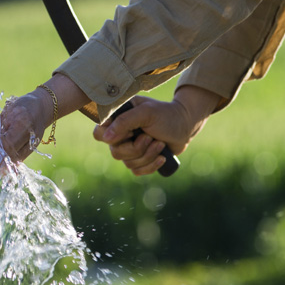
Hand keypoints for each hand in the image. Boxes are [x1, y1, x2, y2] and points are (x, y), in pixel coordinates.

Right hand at [93, 85, 219, 175]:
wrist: (185, 126)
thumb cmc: (166, 115)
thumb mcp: (146, 112)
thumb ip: (124, 121)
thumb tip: (106, 138)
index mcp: (117, 119)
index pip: (99, 133)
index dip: (112, 137)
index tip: (130, 131)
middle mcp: (120, 135)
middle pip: (116, 152)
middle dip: (137, 148)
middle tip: (150, 137)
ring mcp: (129, 148)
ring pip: (128, 163)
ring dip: (148, 155)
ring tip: (160, 143)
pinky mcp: (139, 160)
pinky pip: (137, 171)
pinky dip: (151, 165)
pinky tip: (162, 157)